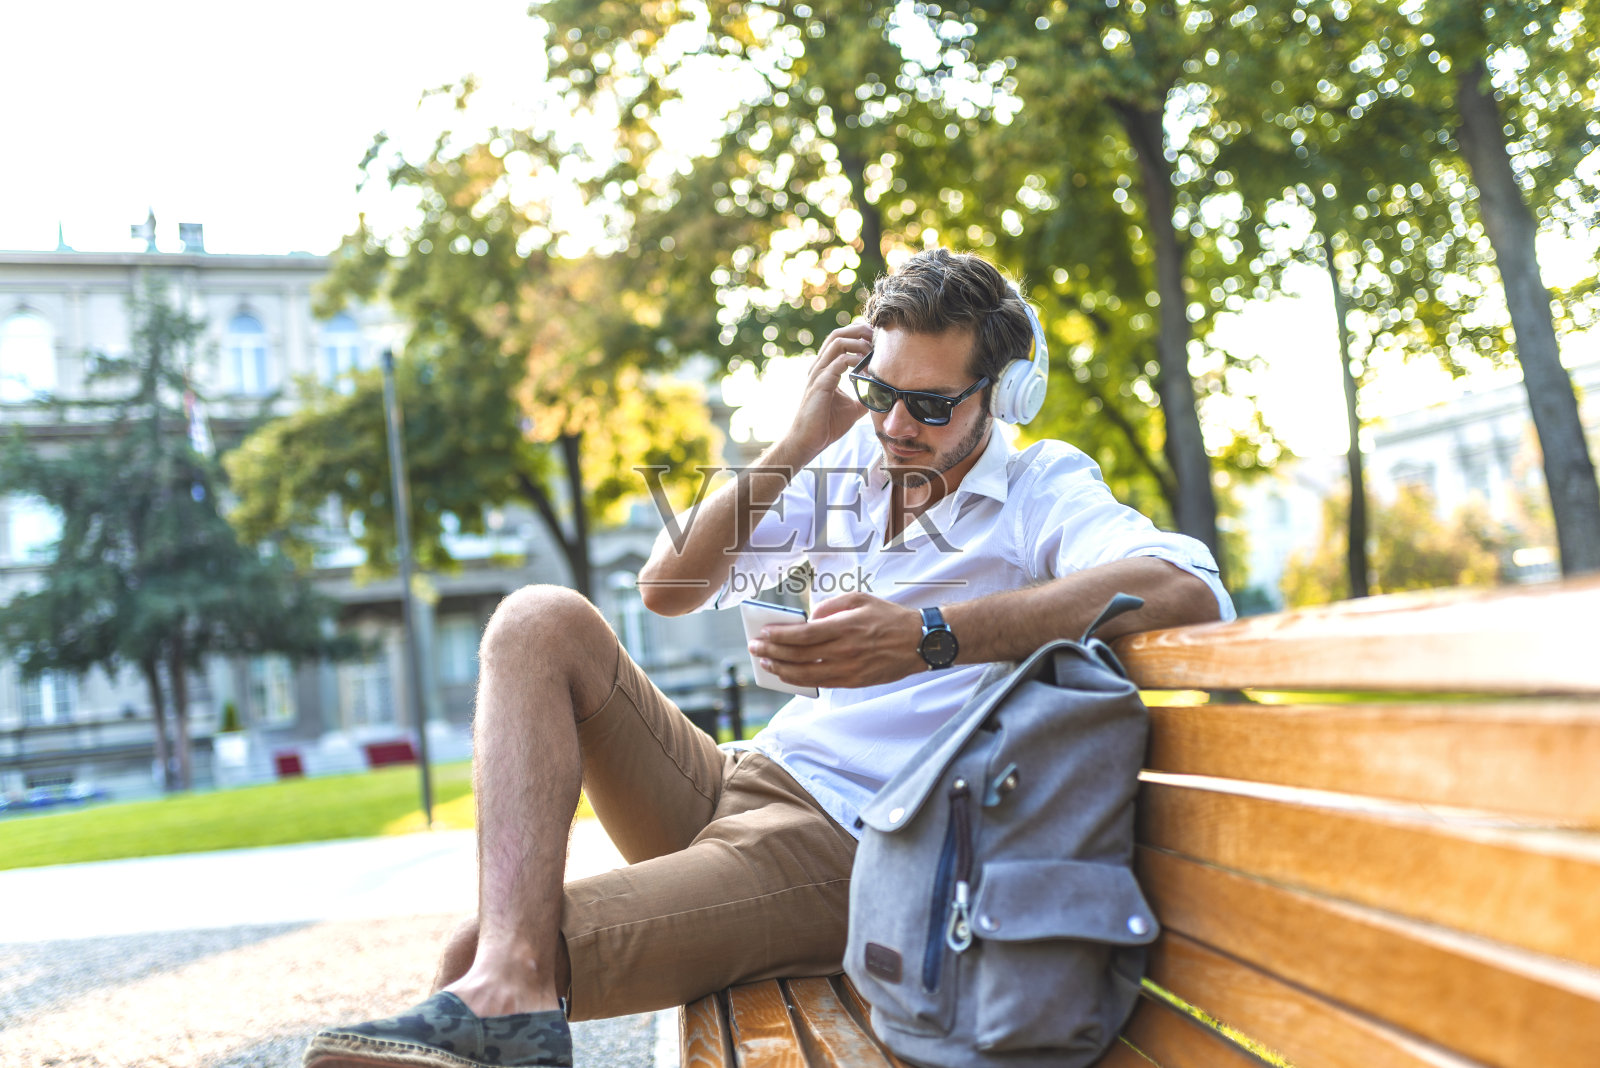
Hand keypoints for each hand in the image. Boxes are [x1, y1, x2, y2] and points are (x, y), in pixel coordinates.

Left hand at [747, 592, 926, 689]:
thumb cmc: (888, 617)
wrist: (919, 642)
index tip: (762, 634)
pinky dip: (800, 681)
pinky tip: (788, 675)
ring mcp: (850, 669)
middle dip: (772, 652)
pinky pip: (821, 684)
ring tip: (766, 664)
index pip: (803, 635)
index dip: (779, 636)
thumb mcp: (860, 599)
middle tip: (754, 649)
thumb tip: (807, 618)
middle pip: (799, 656)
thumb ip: (831, 605)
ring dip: (781, 670)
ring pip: (806, 675)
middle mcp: (846, 650)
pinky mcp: (854, 681)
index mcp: (846, 627)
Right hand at [780, 323, 872, 461]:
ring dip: (858, 343)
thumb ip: (864, 397)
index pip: (840, 340)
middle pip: (837, 334)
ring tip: (872, 352)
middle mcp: (819, 367)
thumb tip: (882, 394)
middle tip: (876, 336)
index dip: (858, 335)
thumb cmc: (827, 425)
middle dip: (858, 331)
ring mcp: (818, 374)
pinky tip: (866, 369)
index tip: (876, 340)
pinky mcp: (820, 384)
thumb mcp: (853, 408)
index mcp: (825, 369)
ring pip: (837, 343)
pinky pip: (838, 362)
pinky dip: (854, 361)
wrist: (809, 441)